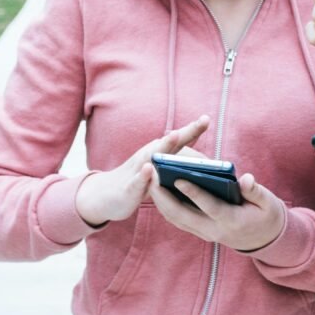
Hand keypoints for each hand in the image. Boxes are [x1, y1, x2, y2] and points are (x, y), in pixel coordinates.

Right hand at [74, 115, 210, 225]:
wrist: (106, 195)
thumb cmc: (140, 181)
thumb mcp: (161, 170)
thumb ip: (179, 164)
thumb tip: (206, 165)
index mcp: (160, 153)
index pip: (180, 140)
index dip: (194, 129)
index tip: (207, 118)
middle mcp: (150, 156)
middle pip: (170, 143)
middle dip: (186, 132)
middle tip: (203, 121)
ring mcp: (138, 169)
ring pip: (152, 156)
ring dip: (164, 146)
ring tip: (175, 135)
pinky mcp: (130, 187)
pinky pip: (137, 181)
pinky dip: (143, 175)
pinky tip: (148, 169)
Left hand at [149, 171, 285, 251]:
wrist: (265, 239)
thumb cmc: (266, 214)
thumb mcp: (267, 202)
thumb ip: (255, 191)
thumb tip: (246, 179)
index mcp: (233, 220)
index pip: (210, 206)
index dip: (194, 193)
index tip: (178, 178)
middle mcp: (215, 230)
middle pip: (183, 216)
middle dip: (165, 197)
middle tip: (152, 176)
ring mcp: (205, 233)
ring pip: (176, 220)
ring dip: (161, 202)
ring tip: (150, 180)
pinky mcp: (200, 232)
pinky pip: (178, 220)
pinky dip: (166, 206)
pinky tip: (159, 190)